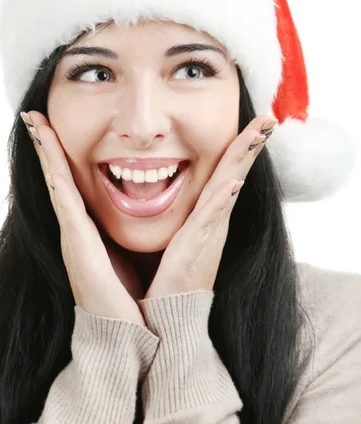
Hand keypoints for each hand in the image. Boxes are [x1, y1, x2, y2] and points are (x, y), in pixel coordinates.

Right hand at [21, 110, 146, 327]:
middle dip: (45, 145)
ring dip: (45, 154)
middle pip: (56, 177)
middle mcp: (76, 230)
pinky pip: (67, 210)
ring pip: (56, 185)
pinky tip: (51, 163)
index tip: (49, 123)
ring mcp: (73, 239)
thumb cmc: (132, 293)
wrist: (130, 334)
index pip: (70, 180)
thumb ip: (126, 229)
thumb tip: (144, 204)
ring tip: (35, 123)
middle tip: (32, 114)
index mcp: (88, 228)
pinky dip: (57, 184)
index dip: (58, 152)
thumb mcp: (130, 251)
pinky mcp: (79, 251)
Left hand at [143, 115, 277, 298]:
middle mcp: (215, 220)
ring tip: (257, 135)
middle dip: (250, 144)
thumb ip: (183, 213)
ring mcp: (210, 233)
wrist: (170, 315)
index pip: (227, 172)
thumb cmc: (171, 275)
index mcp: (208, 215)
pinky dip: (223, 199)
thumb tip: (165, 190)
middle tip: (268, 117)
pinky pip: (212, 218)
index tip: (254, 123)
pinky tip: (233, 181)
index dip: (240, 148)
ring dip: (243, 160)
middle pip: (235, 172)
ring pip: (230, 188)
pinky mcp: (197, 248)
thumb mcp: (180, 235)